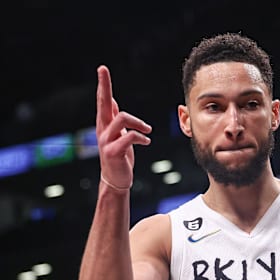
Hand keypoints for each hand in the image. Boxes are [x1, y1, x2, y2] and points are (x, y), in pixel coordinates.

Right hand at [95, 65, 151, 188]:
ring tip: (147, 130)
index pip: (103, 101)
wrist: (116, 179)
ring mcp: (105, 141)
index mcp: (105, 124)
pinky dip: (140, 137)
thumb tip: (113, 101)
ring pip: (120, 119)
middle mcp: (102, 130)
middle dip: (104, 86)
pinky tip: (147, 141)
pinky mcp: (113, 152)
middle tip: (102, 69)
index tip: (102, 69)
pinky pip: (129, 137)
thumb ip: (114, 118)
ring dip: (138, 123)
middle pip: (103, 103)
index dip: (103, 85)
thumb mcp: (117, 134)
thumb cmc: (119, 156)